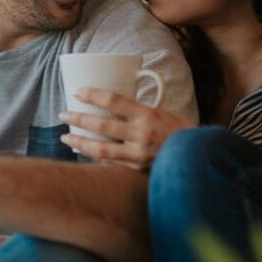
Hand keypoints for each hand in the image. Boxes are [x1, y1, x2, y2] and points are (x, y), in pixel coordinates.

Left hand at [59, 88, 193, 170]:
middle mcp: (140, 133)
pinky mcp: (137, 169)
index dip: (92, 94)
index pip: (113, 100)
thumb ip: (136, 111)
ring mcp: (138, 154)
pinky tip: (84, 153)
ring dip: (79, 142)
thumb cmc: (178, 132)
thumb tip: (109, 104)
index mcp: (146, 114)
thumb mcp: (159, 113)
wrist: (197, 157)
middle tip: (63, 114)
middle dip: (78, 118)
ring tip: (66, 137)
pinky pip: (110, 163)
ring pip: (100, 148)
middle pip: (101, 124)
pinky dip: (95, 158)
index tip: (77, 91)